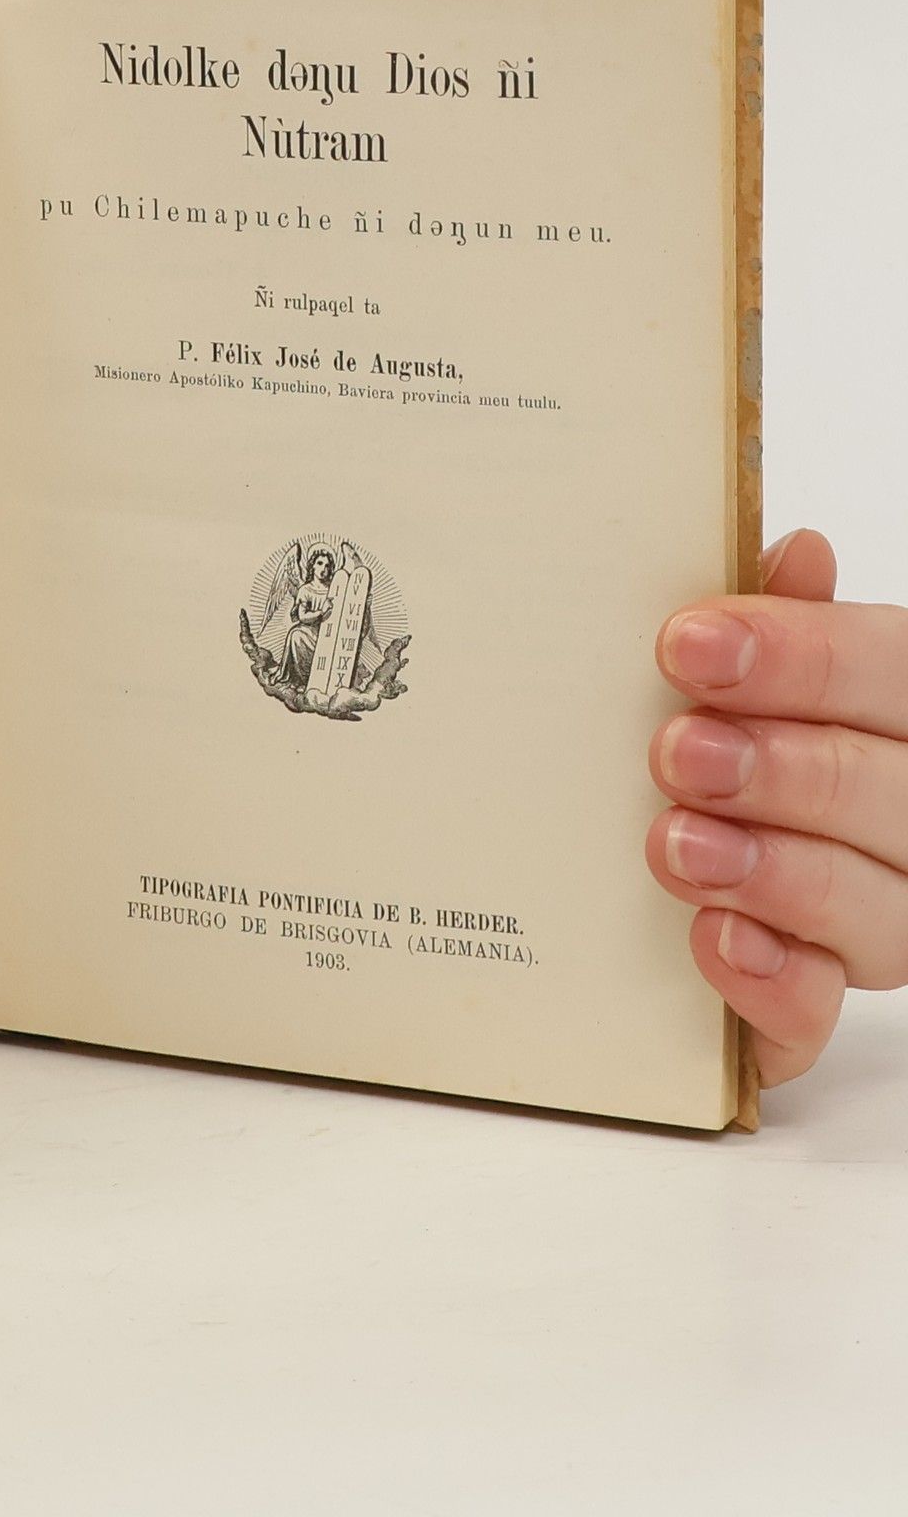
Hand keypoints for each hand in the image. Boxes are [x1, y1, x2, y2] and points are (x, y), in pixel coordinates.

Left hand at [648, 528, 903, 1087]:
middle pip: (887, 791)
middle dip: (780, 768)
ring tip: (676, 842)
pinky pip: (818, 1009)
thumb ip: (779, 623)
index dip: (800, 659)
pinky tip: (712, 936)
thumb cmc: (736, 743)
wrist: (683, 874)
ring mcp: (883, 919)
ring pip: (871, 906)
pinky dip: (768, 977)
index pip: (894, 673)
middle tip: (677, 750)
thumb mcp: (751, 677)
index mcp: (904, 718)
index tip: (690, 645)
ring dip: (769, 870)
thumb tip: (794, 551)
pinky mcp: (813, 1004)